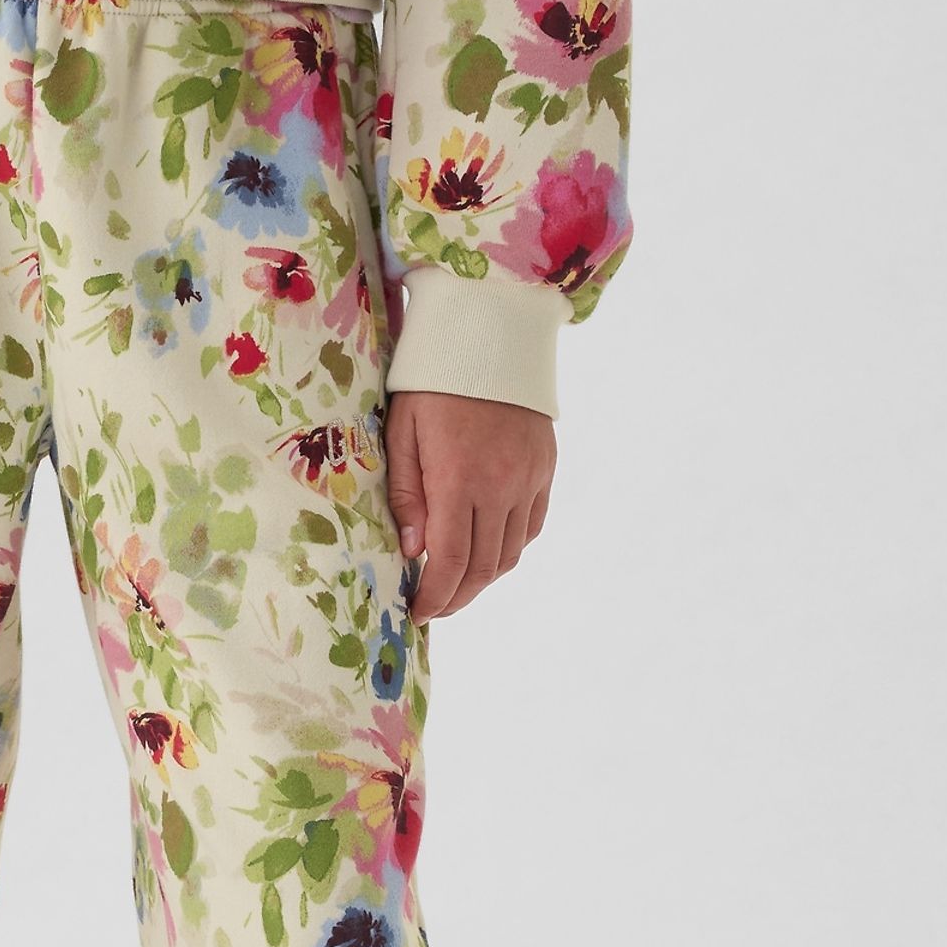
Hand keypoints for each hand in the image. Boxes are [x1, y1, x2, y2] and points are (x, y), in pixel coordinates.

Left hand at [385, 392, 556, 622]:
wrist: (490, 334)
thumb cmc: (432, 383)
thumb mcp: (402, 434)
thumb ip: (407, 495)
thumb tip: (414, 551)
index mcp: (459, 480)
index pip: (451, 562)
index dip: (435, 597)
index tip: (418, 613)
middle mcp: (501, 486)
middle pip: (483, 568)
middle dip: (457, 597)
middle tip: (434, 607)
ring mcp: (528, 479)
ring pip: (510, 553)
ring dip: (483, 579)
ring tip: (457, 585)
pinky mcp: (545, 469)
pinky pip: (531, 526)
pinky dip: (509, 549)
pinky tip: (487, 552)